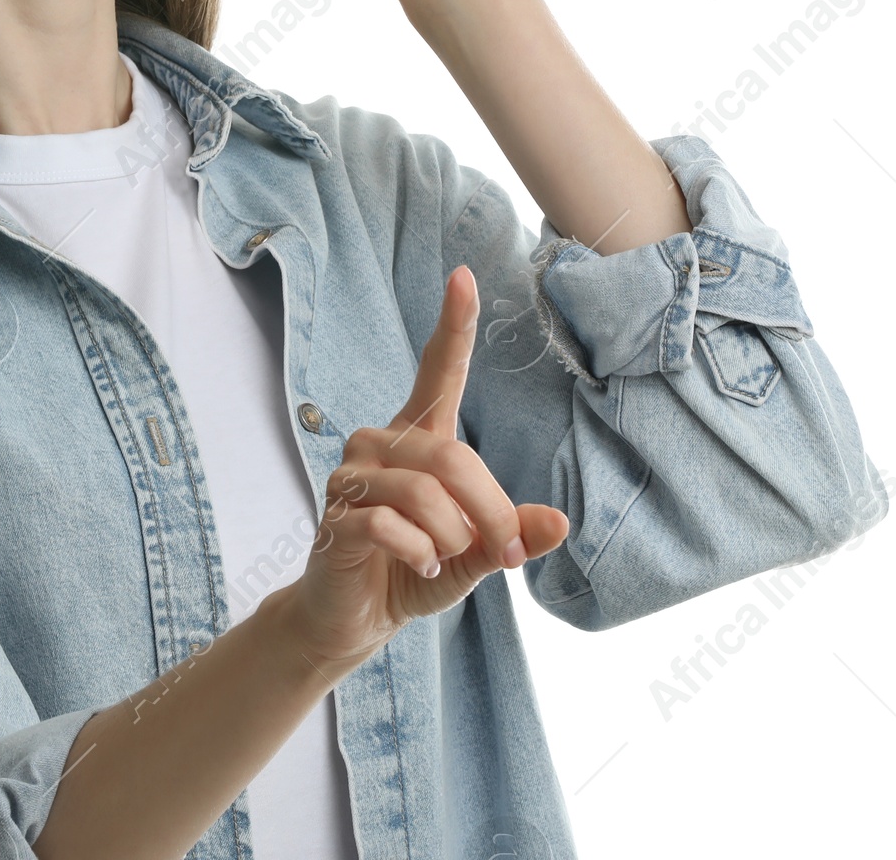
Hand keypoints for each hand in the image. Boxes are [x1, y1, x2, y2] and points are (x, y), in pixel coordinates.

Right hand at [280, 266, 569, 670]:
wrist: (356, 618)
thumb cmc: (415, 572)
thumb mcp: (476, 555)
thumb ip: (512, 533)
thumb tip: (559, 522)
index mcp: (419, 436)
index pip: (438, 369)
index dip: (453, 324)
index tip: (463, 276)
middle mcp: (381, 441)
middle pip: (453, 457)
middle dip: (491, 513)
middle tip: (506, 555)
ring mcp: (353, 474)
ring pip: (425, 494)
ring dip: (450, 541)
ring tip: (441, 562)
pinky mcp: (336, 512)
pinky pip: (391, 525)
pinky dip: (419, 556)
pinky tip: (418, 568)